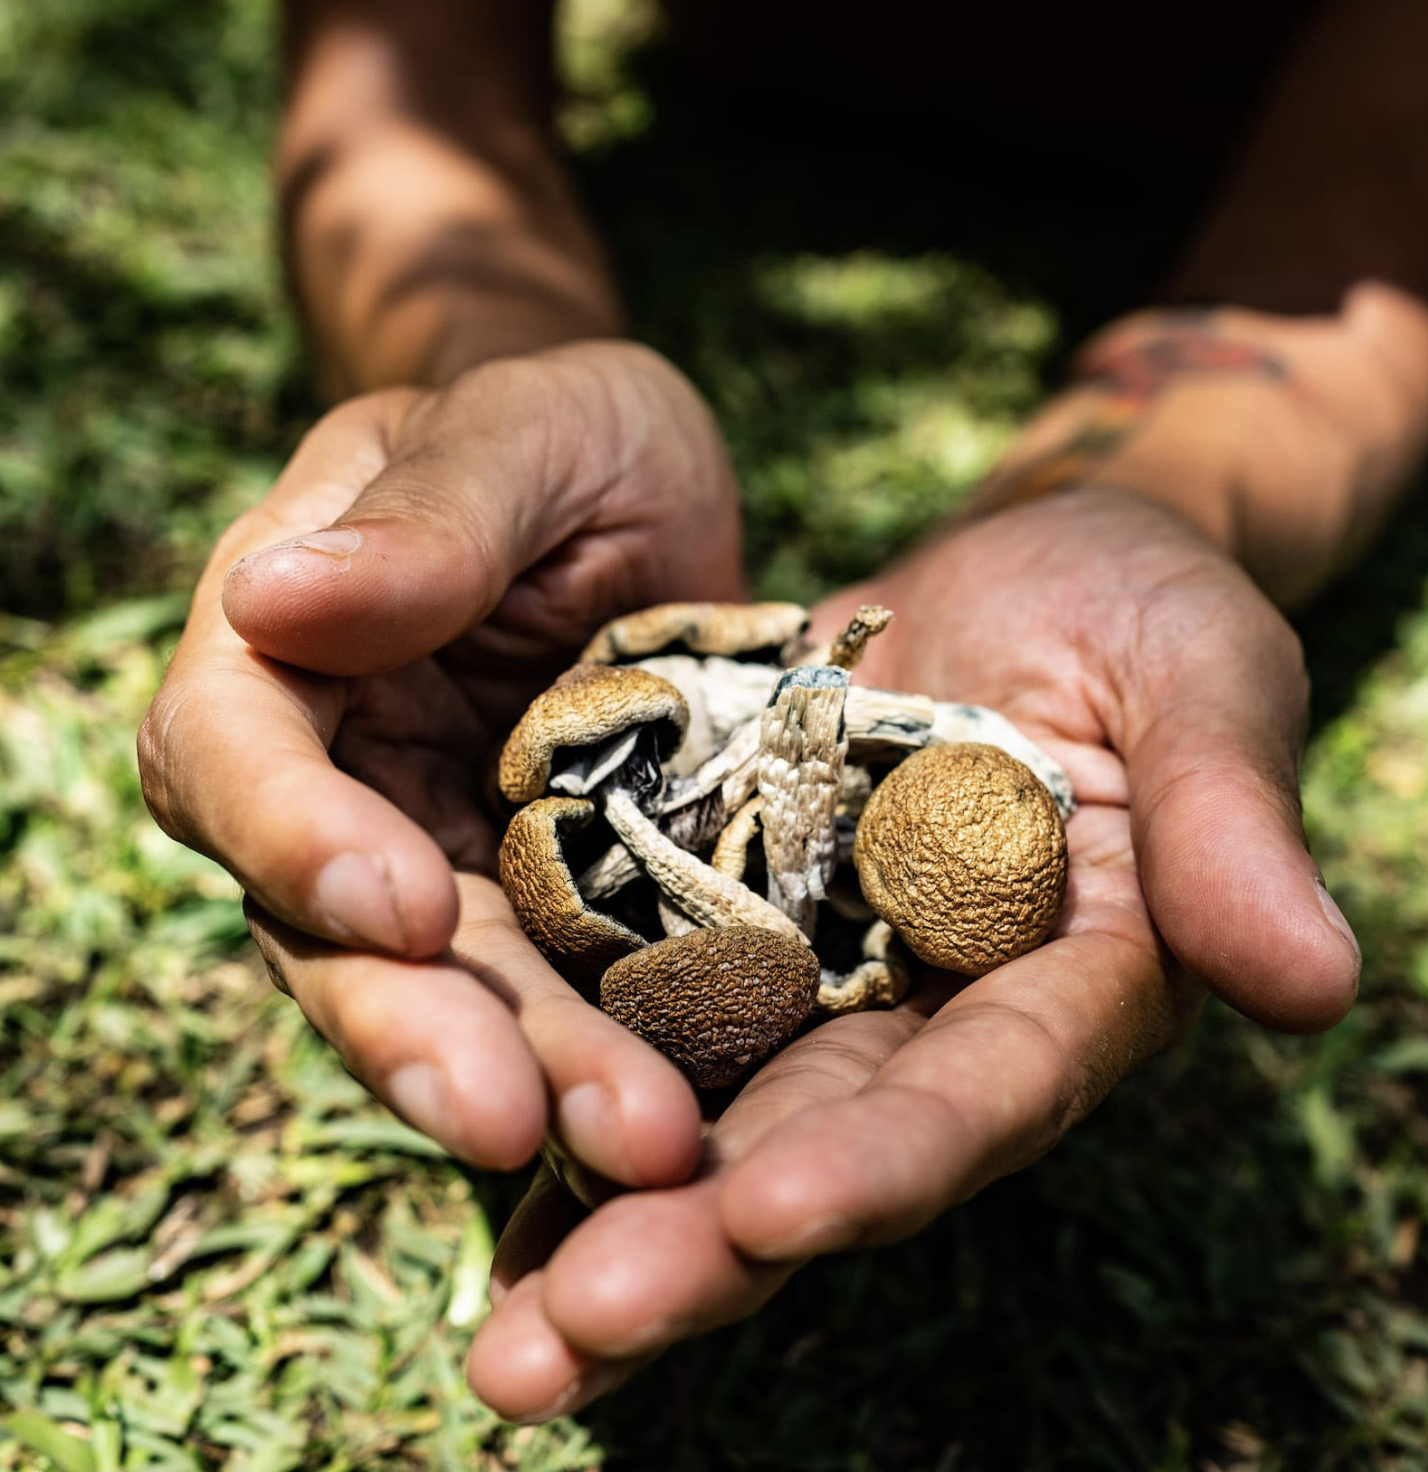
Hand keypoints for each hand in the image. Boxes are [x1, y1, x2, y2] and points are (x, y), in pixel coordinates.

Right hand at [138, 341, 744, 1185]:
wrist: (649, 494)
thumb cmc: (569, 431)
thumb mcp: (526, 429)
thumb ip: (427, 514)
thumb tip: (269, 599)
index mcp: (286, 650)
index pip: (234, 759)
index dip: (299, 841)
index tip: (405, 906)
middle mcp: (337, 778)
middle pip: (330, 928)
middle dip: (415, 1029)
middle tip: (506, 1119)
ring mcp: (437, 856)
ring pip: (449, 997)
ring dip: (530, 1080)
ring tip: (632, 1142)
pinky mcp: (543, 905)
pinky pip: (562, 996)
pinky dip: (611, 1058)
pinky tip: (677, 1117)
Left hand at [463, 487, 1362, 1420]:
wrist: (1019, 569)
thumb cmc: (1136, 612)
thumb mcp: (1199, 684)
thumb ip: (1228, 825)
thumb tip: (1314, 984)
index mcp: (1059, 985)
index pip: (979, 1093)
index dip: (886, 1160)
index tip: (773, 1217)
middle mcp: (925, 1014)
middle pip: (815, 1149)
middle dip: (694, 1253)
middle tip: (554, 1353)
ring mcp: (813, 971)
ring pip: (705, 1110)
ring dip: (599, 1216)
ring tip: (495, 1331)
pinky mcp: (720, 909)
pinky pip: (631, 1005)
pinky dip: (557, 1084)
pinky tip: (460, 1143)